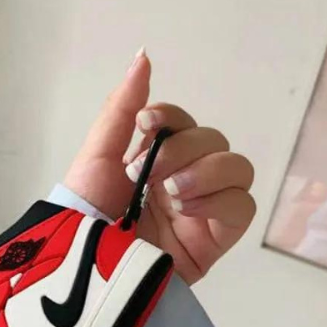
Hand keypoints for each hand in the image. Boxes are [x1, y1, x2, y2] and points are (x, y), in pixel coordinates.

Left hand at [64, 49, 255, 284]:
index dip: (172, 116)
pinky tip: (184, 208)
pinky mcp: (216, 238)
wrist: (84, 271)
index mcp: (156, 159)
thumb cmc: (85, 215)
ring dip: (206, 170)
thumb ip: (122, 109)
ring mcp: (203, 208)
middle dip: (183, 148)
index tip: (145, 125)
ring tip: (169, 191)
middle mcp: (184, 179)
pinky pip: (242, 206)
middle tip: (147, 171)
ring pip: (238, 168)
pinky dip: (218, 199)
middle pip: (215, 141)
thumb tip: (144, 56)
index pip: (184, 122)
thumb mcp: (96, 157)